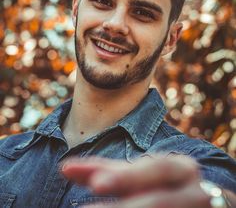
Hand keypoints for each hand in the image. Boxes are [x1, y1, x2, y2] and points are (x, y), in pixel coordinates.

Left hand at [61, 154, 214, 207]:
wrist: (206, 203)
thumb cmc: (165, 184)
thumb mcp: (142, 175)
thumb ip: (109, 172)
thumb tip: (65, 168)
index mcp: (181, 169)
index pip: (154, 168)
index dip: (126, 176)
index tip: (95, 184)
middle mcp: (195, 191)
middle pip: (159, 201)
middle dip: (125, 205)